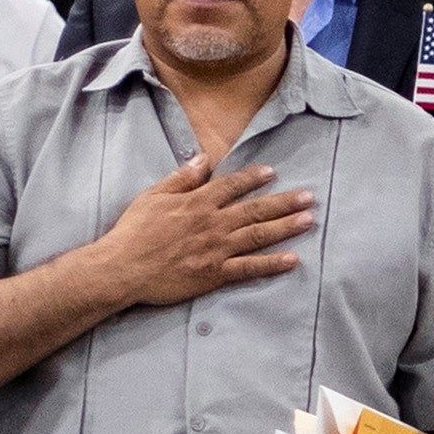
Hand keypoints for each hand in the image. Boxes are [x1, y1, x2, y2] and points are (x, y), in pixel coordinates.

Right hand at [93, 155, 306, 309]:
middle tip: (310, 197)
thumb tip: (203, 159)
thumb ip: (181, 178)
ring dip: (286, 227)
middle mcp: (213, 223)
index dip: (254, 178)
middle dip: (285, 202)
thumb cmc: (133, 231)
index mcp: (197, 202)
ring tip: (310, 220)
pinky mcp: (215, 274)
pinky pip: (250, 268)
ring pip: (259, 236)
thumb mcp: (152, 196)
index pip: (232, 185)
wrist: (123, 267)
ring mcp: (217, 249)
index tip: (273, 172)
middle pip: (255, 209)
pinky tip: (293, 259)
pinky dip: (272, 264)